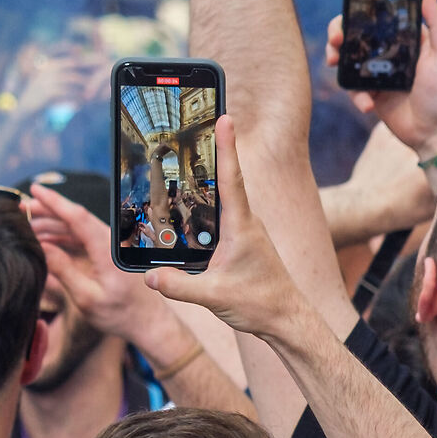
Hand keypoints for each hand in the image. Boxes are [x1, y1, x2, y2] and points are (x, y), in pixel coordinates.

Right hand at [28, 182, 177, 350]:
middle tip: (21, 208)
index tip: (35, 188)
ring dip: (51, 223)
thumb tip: (41, 247)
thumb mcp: (86, 298)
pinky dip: (61, 236)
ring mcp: (108, 247)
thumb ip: (63, 270)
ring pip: (76, 227)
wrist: (147, 323)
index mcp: (107, 250)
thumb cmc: (120, 315)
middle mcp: (109, 242)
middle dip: (47, 210)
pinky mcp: (106, 254)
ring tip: (27, 224)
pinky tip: (43, 239)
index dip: (54, 201)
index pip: (77, 217)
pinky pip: (81, 238)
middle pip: (75, 217)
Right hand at [146, 117, 304, 339]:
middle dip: (217, 149)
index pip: (231, 178)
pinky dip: (207, 204)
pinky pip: (222, 215)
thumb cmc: (260, 305)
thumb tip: (148, 277)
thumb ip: (179, 286)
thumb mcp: (214, 296)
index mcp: (241, 226)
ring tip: (188, 156)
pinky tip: (190, 209)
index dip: (227, 146)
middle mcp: (245, 222)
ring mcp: (246, 231)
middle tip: (205, 119)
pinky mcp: (242, 242)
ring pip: (223, 197)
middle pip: (226, 178)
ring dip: (210, 177)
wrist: (288, 321)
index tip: (225, 116)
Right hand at [329, 0, 436, 152]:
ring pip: (347, 59)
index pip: (378, 18)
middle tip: (335, 41)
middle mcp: (389, 53)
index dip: (359, 14)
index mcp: (406, 40)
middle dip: (338, 34)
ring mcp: (377, 73)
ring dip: (336, 59)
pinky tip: (368, 104)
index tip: (349, 16)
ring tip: (334, 65)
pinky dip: (356, 95)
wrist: (436, 134)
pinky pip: (352, 88)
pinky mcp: (370, 93)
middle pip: (355, 35)